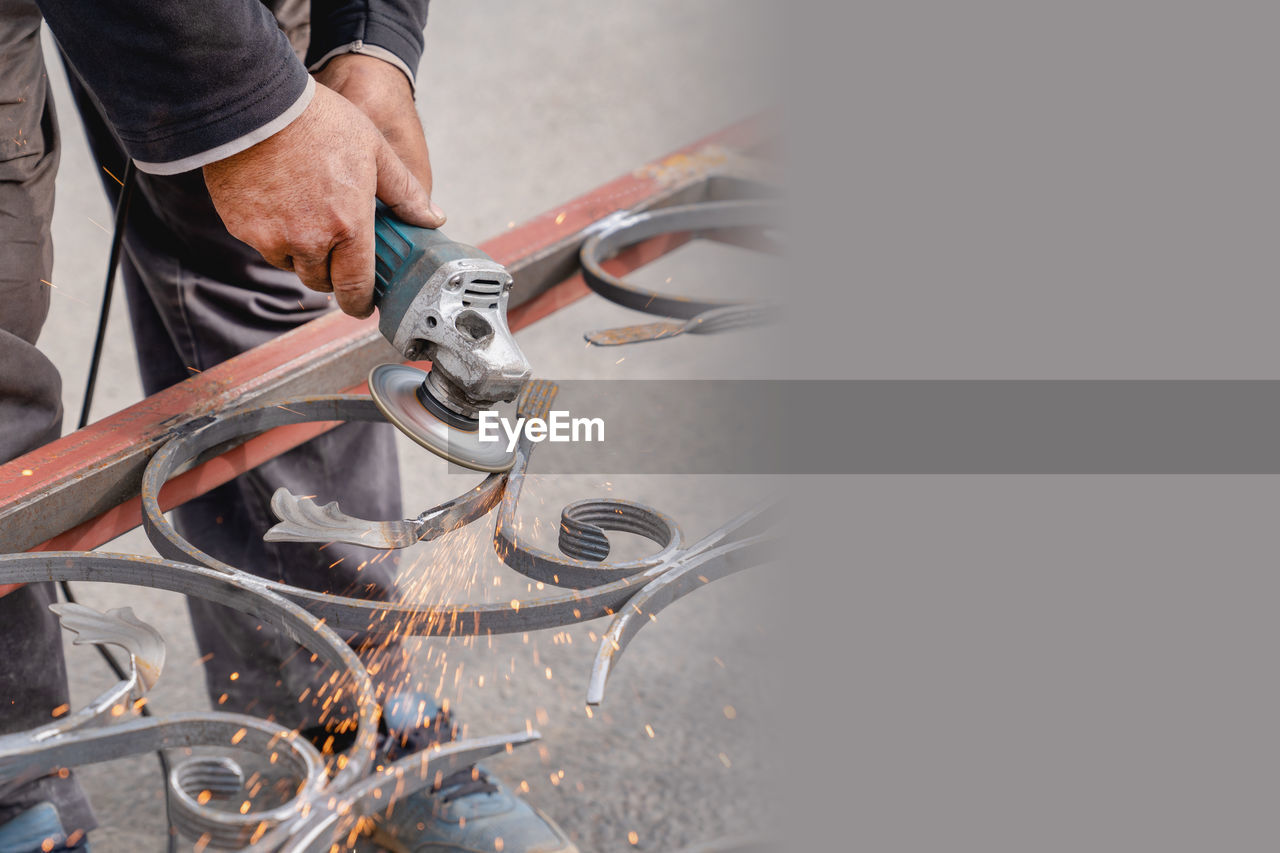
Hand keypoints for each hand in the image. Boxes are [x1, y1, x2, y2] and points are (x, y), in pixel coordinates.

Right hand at [203, 83, 444, 316]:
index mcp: (348, 226)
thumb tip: (432, 219)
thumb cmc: (319, 121)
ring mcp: (271, 237)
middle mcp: (309, 241)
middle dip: (331, 273)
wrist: (254, 102)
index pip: (356, 286)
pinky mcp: (241, 227)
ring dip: (301, 253)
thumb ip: (404, 192)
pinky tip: (277, 202)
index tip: (362, 305)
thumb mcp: (375, 151)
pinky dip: (272, 233)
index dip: (360, 302)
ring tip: (306, 216)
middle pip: (321, 280)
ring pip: (290, 264)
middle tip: (336, 251)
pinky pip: (262, 243)